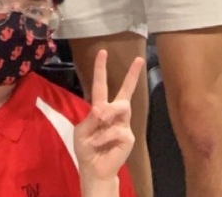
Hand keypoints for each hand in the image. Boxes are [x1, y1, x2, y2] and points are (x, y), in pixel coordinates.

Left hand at [74, 49, 143, 186]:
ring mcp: (123, 125)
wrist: (94, 169)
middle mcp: (114, 114)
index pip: (101, 85)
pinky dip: (104, 136)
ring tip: (99, 120)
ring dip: (108, 113)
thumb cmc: (86, 148)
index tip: (103, 52)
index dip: (101, 68)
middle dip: (132, 75)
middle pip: (125, 92)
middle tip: (139, 59)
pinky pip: (117, 130)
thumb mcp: (81, 130)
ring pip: (121, 107)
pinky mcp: (128, 137)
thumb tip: (101, 109)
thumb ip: (90, 118)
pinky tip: (100, 144)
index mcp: (100, 108)